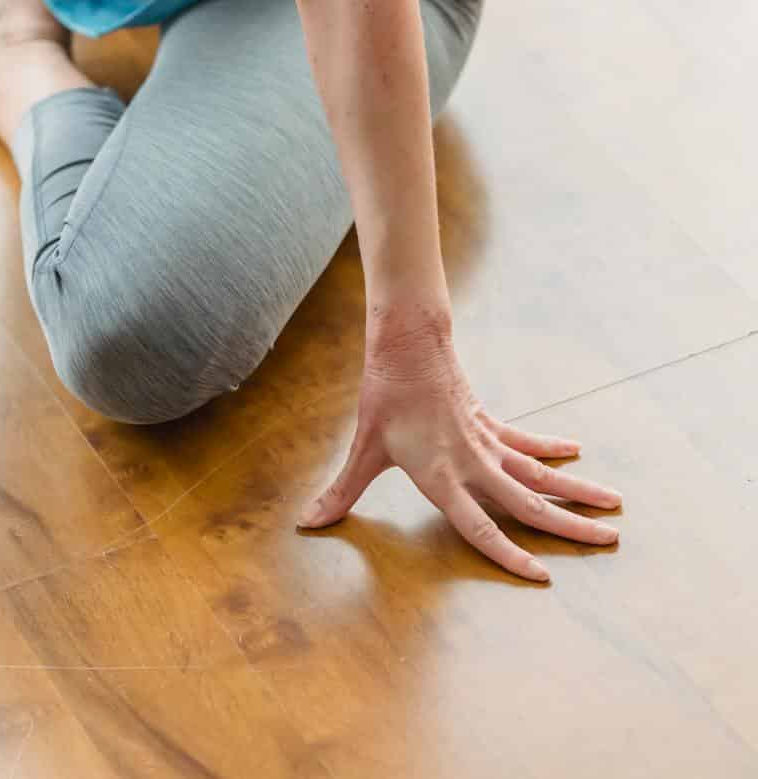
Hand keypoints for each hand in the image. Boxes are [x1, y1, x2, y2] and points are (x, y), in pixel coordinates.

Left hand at [298, 309, 621, 580]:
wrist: (408, 346)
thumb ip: (340, 493)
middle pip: (527, 502)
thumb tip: (307, 523)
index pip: (479, 526)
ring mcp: (486, 443)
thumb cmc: (384, 399)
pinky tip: (577, 454)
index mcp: (441, 476)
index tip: (542, 575)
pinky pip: (526, 442)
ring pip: (539, 473)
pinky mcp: (489, 424)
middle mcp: (471, 463)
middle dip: (568, 525)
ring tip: (615, 505)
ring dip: (577, 489)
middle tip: (610, 539)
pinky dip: (551, 449)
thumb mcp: (362, 450)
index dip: (507, 554)